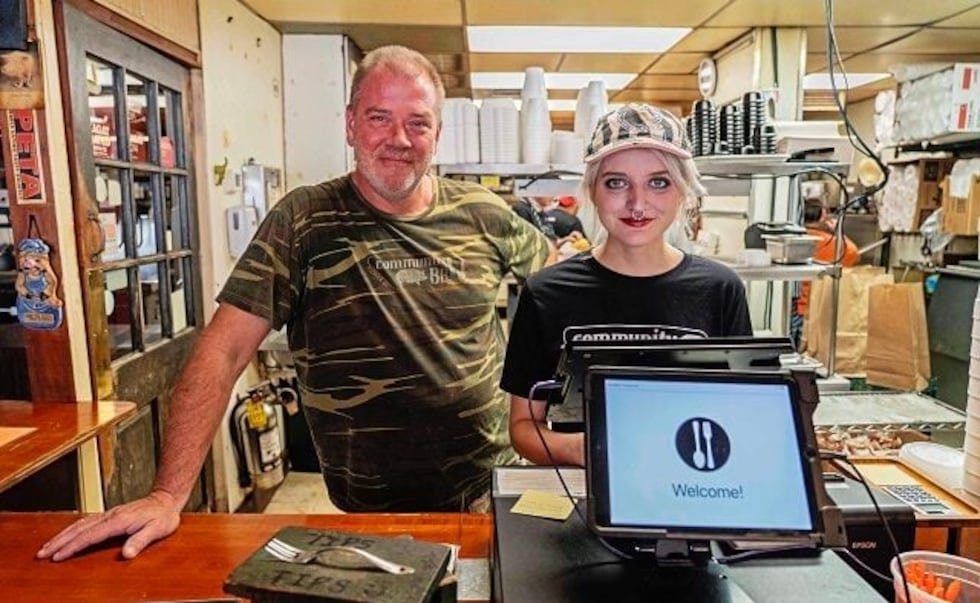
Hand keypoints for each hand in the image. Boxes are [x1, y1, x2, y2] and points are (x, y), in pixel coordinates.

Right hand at [36, 490, 181, 560]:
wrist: (166, 500)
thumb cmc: (163, 517)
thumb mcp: (157, 530)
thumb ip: (141, 541)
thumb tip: (127, 554)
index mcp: (119, 521)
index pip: (90, 536)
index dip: (73, 547)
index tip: (57, 556)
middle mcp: (110, 516)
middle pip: (79, 529)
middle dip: (59, 542)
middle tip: (42, 554)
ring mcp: (108, 514)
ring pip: (79, 524)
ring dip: (61, 535)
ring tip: (47, 546)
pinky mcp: (109, 515)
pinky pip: (85, 522)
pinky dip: (71, 529)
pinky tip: (65, 535)